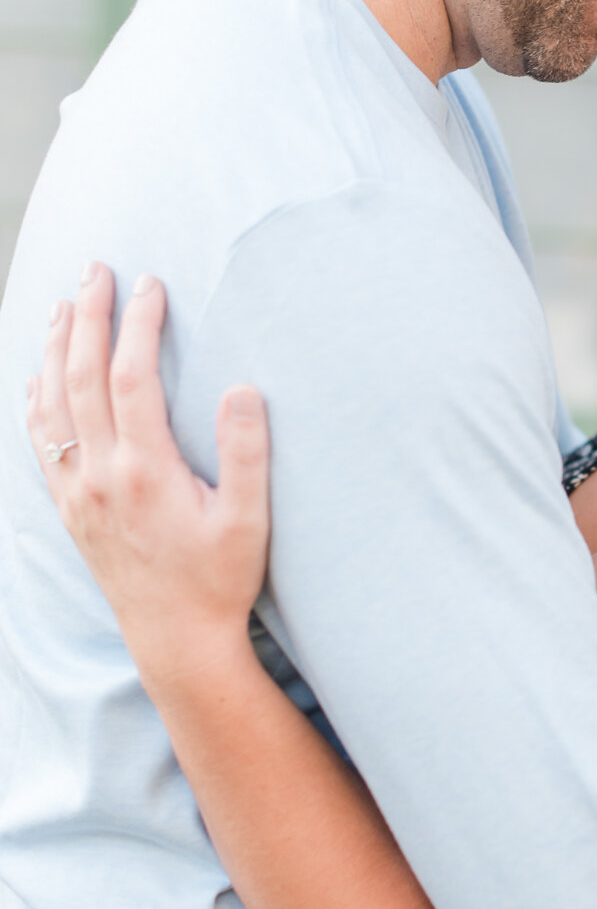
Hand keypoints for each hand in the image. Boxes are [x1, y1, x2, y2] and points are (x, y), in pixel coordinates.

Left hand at [27, 263, 270, 685]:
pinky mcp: (68, 506)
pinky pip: (39, 438)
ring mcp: (76, 491)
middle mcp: (99, 476)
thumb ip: (246, 452)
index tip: (151, 284)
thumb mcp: (248, 520)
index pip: (131, 377)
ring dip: (55, 347)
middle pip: (81, 376)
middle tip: (97, 270)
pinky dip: (36, 396)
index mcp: (144, 472)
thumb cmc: (219, 579)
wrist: (175, 639)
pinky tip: (41, 371)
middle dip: (87, 316)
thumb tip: (242, 388)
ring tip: (65, 304)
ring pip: (51, 402)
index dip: (138, 324)